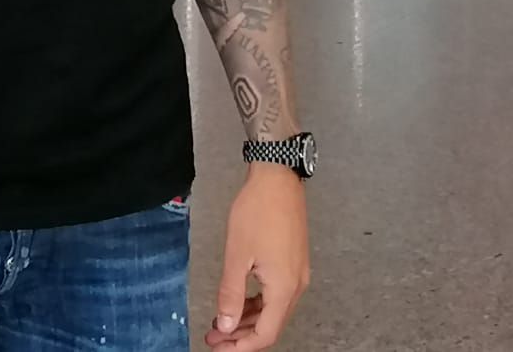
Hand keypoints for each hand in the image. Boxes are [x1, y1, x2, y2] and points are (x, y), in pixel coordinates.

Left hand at [206, 165, 309, 349]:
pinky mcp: (294, 262)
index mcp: (284, 288)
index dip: (241, 347)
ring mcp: (298, 274)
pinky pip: (277, 294)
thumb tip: (226, 325)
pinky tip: (239, 302)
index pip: (265, 334)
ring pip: (274, 310)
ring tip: (221, 322)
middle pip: (271, 326)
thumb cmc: (257, 211)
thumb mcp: (237, 255)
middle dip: (241, 335)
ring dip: (248, 319)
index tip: (219, 348)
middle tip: (214, 337)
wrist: (277, 178)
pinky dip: (257, 303)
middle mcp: (297, 286)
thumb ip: (231, 294)